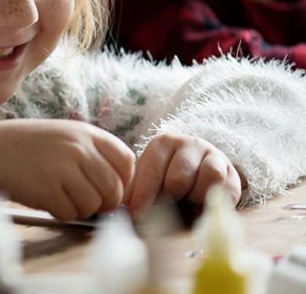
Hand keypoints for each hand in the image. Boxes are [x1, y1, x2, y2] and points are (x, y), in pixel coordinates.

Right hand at [0, 119, 134, 220]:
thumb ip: (94, 153)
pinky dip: (62, 213)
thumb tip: (122, 188)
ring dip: (82, 209)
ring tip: (64, 198)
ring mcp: (62, 170)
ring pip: (93, 205)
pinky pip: (70, 213)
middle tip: (89, 202)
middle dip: (105, 202)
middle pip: (113, 189)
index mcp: (86, 133)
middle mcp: (78, 149)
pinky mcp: (47, 190)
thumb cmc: (31, 147)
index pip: (126, 161)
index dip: (124, 180)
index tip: (112, 188)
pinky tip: (49, 201)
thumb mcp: (66, 136)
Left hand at [127, 133, 242, 215]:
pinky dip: (214, 202)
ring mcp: (213, 155)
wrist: (196, 174)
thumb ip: (135, 194)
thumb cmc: (163, 180)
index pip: (152, 170)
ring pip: (208, 179)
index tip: (137, 215)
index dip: (144, 196)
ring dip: (195, 198)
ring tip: (186, 203)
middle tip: (166, 208)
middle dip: (171, 199)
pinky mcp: (232, 172)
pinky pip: (227, 190)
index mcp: (163, 144)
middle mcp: (189, 144)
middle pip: (179, 179)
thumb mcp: (146, 181)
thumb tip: (126, 213)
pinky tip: (201, 206)